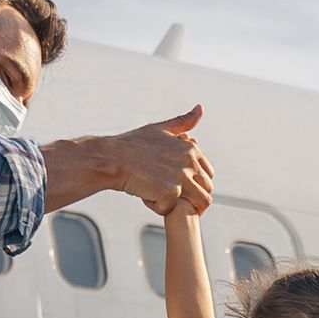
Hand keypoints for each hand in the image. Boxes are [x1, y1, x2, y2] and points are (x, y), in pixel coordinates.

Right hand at [45, 105, 209, 213]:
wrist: (110, 158)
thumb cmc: (132, 145)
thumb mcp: (160, 129)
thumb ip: (183, 122)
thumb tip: (200, 108)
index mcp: (191, 149)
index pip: (207, 175)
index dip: (192, 182)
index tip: (172, 180)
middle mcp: (190, 162)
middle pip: (205, 191)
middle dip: (188, 197)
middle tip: (163, 191)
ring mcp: (181, 177)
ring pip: (197, 204)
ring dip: (178, 205)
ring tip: (158, 196)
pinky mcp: (170, 192)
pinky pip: (170, 210)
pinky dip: (156, 207)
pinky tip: (143, 195)